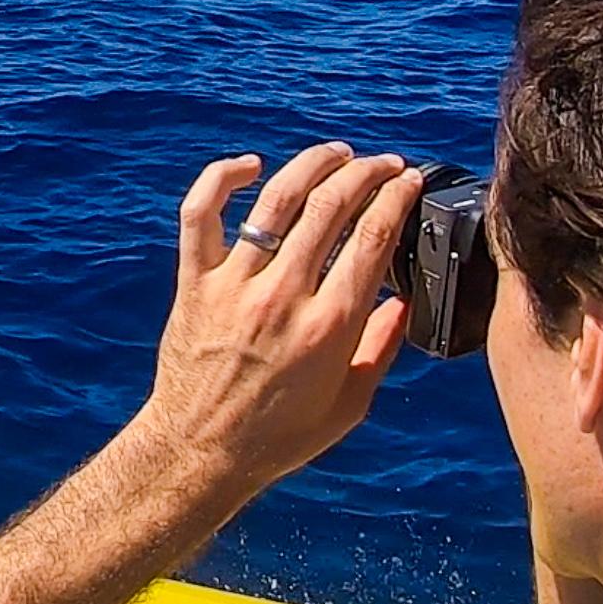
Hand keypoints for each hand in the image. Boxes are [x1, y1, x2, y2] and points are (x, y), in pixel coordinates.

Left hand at [128, 143, 421, 506]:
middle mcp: (283, 297)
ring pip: (275, 201)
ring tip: (337, 154)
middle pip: (331, 208)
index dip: (396, 198)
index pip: (373, 239)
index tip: (408, 181)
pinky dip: (221, 178)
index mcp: (330, 326)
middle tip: (383, 163)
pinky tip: (250, 165)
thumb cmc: (280, 434)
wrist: (201, 449)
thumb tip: (406, 302)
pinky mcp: (194, 282)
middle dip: (366, 174)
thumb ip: (382, 347)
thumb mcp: (352, 403)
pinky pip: (201, 214)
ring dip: (311, 166)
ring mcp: (234, 285)